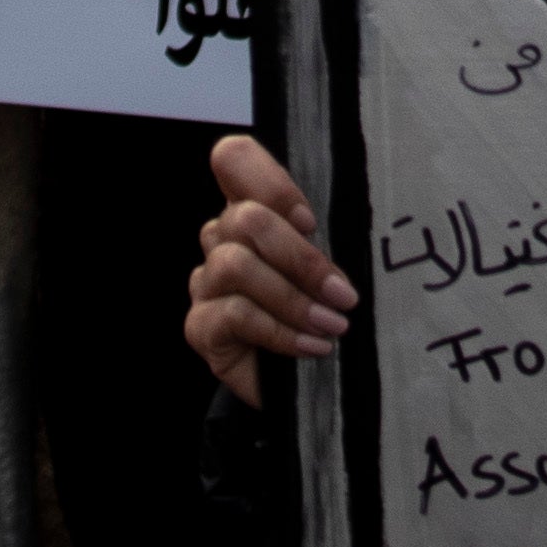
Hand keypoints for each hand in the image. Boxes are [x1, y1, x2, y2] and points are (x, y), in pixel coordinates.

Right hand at [187, 131, 353, 407]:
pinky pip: (235, 314)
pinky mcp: (201, 326)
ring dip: (294, 299)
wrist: (301, 386)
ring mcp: (207, 282)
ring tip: (333, 325)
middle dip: (301, 258)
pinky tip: (313, 346)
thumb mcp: (329, 271)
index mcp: (251, 210)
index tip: (309, 221)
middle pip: (246, 218)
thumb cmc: (321, 314)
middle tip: (342, 293)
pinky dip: (281, 331)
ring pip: (238, 266)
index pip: (233, 159)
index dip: (269, 181)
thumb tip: (344, 238)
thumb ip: (325, 244)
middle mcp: (221, 239)